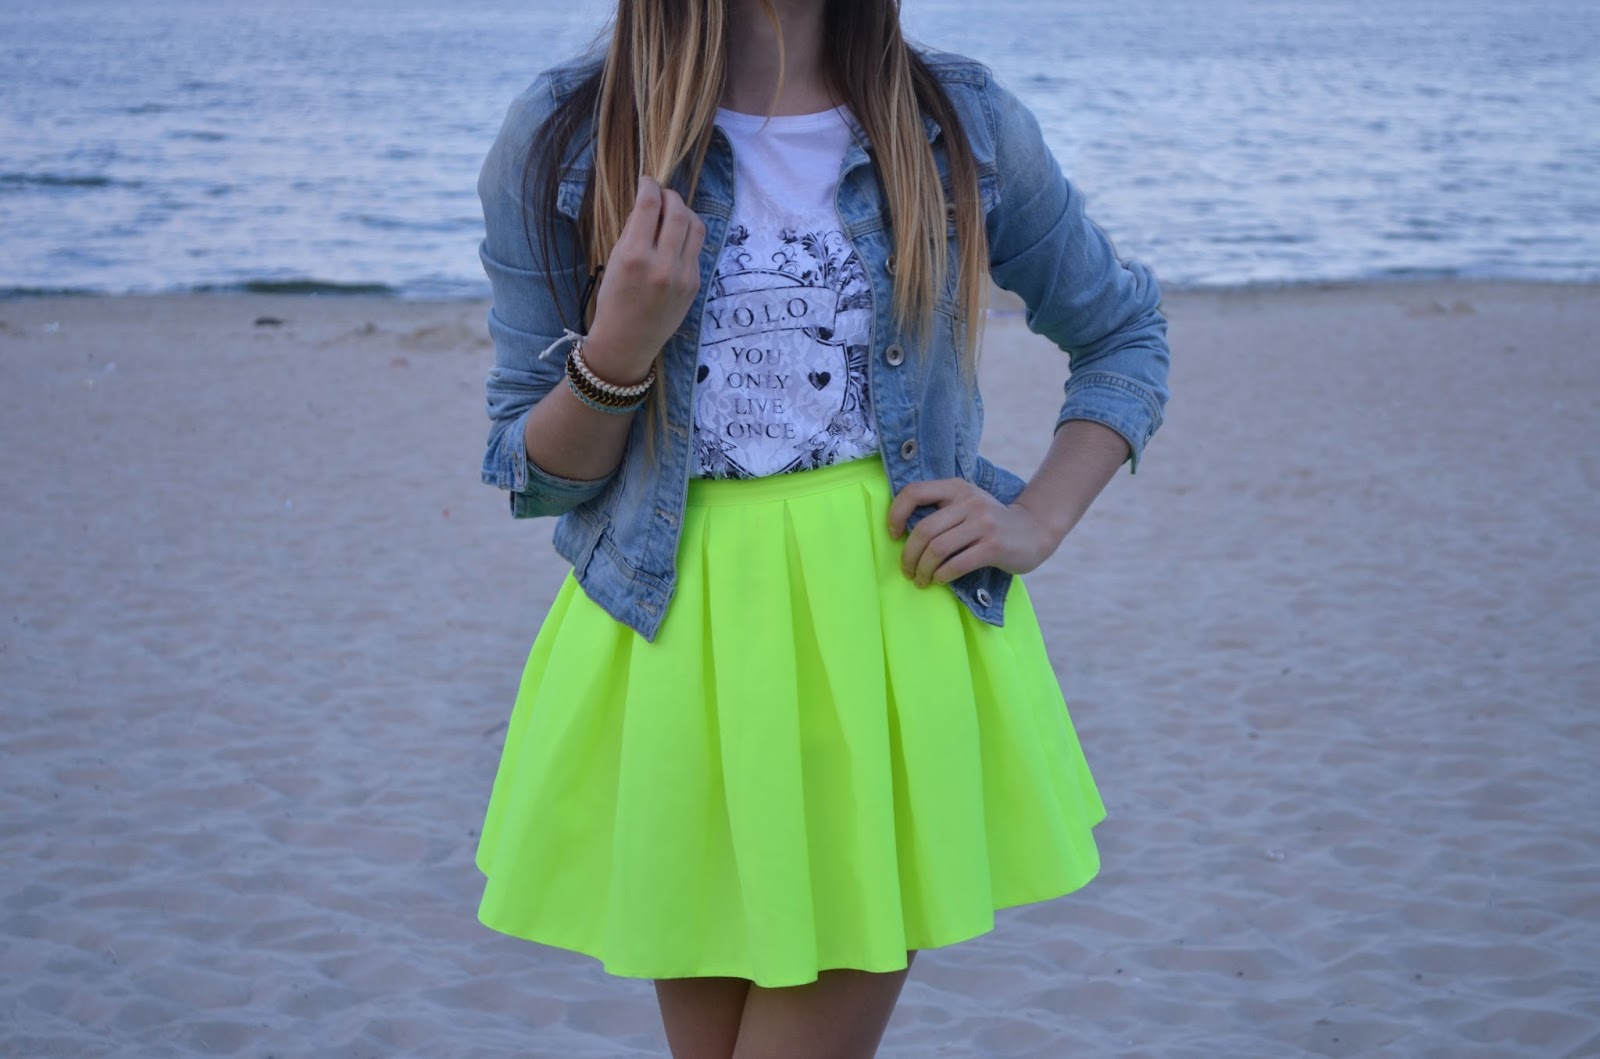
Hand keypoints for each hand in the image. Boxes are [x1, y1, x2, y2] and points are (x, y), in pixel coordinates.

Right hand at [586, 175, 706, 381]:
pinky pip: (696, 248)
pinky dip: (688, 234)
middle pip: (678, 212)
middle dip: (670, 196)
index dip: (650, 186)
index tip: (647, 181)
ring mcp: (682, 275)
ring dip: (685, 211)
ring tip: (673, 211)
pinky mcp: (694, 284)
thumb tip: (648, 203)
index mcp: (634, 257)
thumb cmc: (613, 301)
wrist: (627, 342)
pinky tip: (676, 236)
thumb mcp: (614, 262)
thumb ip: (633, 231)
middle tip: (661, 194)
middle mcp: (662, 265)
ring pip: (695, 226)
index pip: (649, 206)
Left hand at [887, 478, 1061, 586]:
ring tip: (921, 580)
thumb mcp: (967, 503)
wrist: (1034, 530)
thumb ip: (941, 509)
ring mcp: (983, 523)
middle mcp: (968, 501)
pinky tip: (940, 580)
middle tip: (907, 570)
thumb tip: (901, 530)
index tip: (893, 534)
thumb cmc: (991, 522)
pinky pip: (957, 564)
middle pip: (924, 529)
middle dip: (909, 555)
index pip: (914, 492)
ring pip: (938, 549)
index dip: (896, 514)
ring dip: (923, 569)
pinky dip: (942, 575)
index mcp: (956, 488)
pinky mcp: (994, 546)